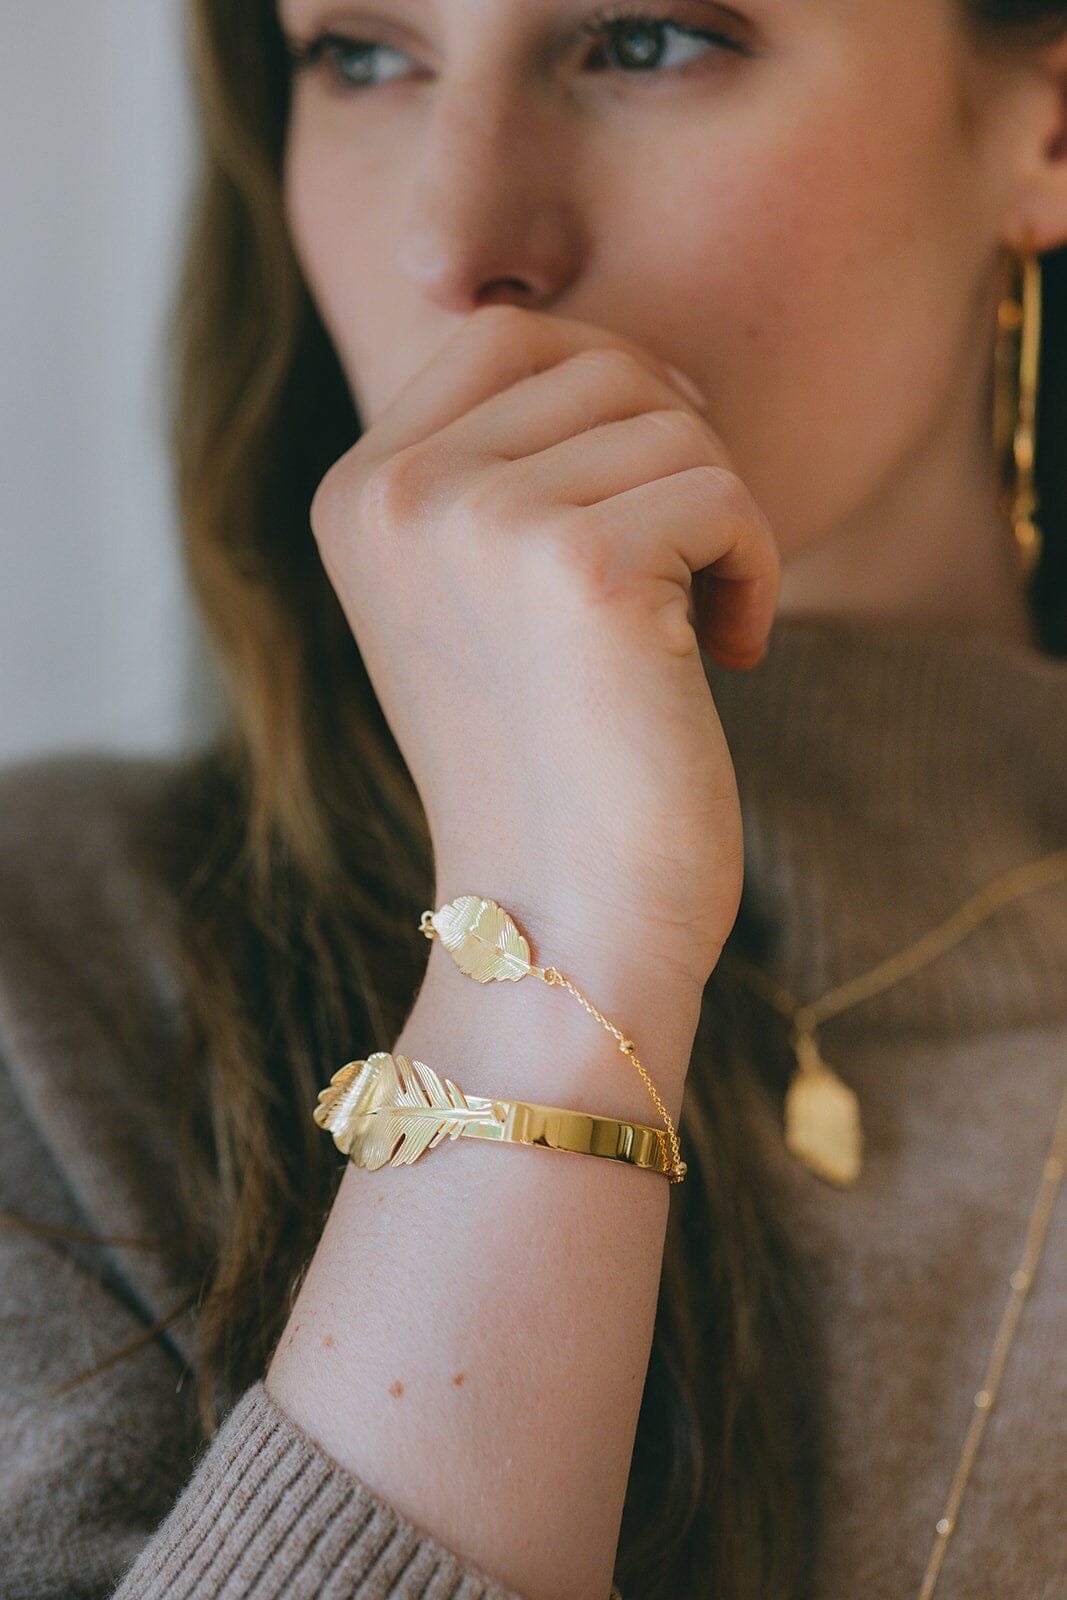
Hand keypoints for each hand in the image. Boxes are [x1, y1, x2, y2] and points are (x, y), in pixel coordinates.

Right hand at [310, 306, 778, 992]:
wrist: (559, 922)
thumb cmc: (549, 767)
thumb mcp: (482, 601)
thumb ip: (511, 470)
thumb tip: (635, 359)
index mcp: (359, 494)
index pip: (504, 334)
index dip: (611, 388)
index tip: (652, 499)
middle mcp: (398, 491)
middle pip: (598, 360)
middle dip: (673, 453)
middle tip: (685, 567)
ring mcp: (479, 520)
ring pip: (671, 421)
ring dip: (718, 519)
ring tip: (698, 627)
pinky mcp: (579, 565)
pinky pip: (723, 494)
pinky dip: (755, 572)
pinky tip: (731, 658)